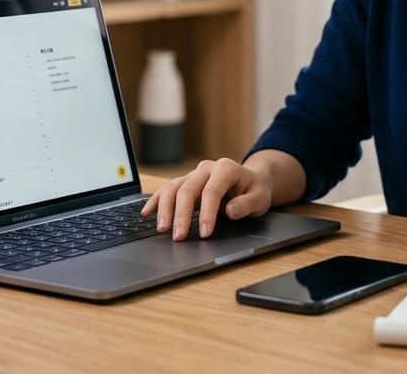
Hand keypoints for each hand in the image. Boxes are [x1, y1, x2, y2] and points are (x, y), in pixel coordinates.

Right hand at [141, 158, 273, 239]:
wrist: (251, 180)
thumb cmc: (255, 190)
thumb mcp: (260, 198)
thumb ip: (247, 204)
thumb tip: (230, 211)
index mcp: (226, 168)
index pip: (212, 191)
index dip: (207, 213)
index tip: (205, 233)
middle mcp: (206, 168)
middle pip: (188, 189)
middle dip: (181, 214)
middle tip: (179, 236)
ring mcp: (193, 174)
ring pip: (173, 188)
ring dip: (165, 209)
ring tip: (162, 229)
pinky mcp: (185, 182)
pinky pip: (166, 189)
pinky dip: (156, 200)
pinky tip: (147, 213)